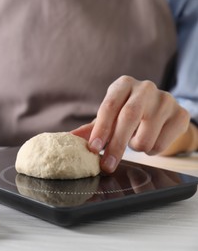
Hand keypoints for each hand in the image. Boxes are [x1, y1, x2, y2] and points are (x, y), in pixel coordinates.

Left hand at [71, 75, 189, 173]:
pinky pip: (163, 144)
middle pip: (129, 118)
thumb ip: (91, 128)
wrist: (159, 111)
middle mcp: (145, 88)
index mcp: (123, 85)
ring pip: (147, 136)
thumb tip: (70, 138)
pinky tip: (151, 139)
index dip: (101, 129)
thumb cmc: (126, 114)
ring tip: (135, 140)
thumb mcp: (109, 117)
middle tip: (107, 165)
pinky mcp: (180, 114)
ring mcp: (165, 100)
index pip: (109, 106)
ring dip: (136, 147)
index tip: (93, 148)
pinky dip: (152, 150)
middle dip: (116, 145)